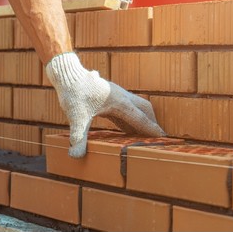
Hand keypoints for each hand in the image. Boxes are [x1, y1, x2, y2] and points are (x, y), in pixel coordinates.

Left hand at [46, 53, 165, 157]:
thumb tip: (75, 156)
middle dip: (152, 122)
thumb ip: (78, 137)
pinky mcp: (110, 96)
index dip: (152, 130)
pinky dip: (131, 118)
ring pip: (137, 107)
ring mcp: (117, 95)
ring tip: (145, 135)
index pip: (140, 119)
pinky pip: (126, 108)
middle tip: (158, 137)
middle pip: (145, 109)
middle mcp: (122, 97)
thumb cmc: (74, 93)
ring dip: (142, 119)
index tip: (164, 137)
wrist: (68, 75)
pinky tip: (127, 128)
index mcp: (119, 103)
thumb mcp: (76, 118)